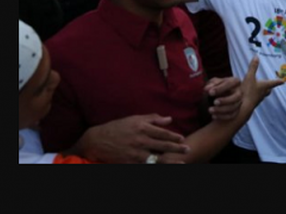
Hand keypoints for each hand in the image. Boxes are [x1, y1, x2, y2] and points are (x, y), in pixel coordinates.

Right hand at [73, 114, 189, 163]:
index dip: (173, 136)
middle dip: (177, 149)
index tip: (182, 139)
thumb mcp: (134, 118)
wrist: (97, 141)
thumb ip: (153, 118)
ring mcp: (135, 153)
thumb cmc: (117, 127)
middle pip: (162, 146)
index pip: (162, 133)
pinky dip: (155, 167)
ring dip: (170, 161)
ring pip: (156, 158)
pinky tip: (163, 167)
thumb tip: (169, 119)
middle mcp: (140, 140)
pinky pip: (146, 166)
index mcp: (142, 128)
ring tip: (181, 162)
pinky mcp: (130, 163)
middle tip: (187, 150)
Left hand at [205, 76, 242, 120]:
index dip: (220, 88)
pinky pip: (232, 115)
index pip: (230, 84)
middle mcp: (239, 92)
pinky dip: (222, 117)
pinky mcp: (236, 111)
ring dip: (221, 110)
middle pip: (236, 97)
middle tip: (214, 102)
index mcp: (235, 81)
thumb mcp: (213, 82)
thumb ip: (211, 84)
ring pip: (234, 107)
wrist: (217, 96)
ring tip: (210, 110)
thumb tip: (207, 89)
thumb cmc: (216, 87)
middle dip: (225, 100)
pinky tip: (213, 116)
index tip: (210, 92)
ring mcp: (239, 102)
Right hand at [241, 56, 283, 108]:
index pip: (273, 82)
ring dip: (263, 92)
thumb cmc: (247, 91)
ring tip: (261, 89)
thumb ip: (253, 67)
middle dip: (270, 87)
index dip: (278, 81)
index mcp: (264, 86)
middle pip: (269, 90)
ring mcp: (258, 99)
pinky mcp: (253, 103)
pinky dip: (256, 96)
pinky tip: (251, 95)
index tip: (283, 81)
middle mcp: (263, 93)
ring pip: (263, 95)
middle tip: (271, 86)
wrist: (243, 108)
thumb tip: (256, 56)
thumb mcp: (249, 77)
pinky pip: (257, 99)